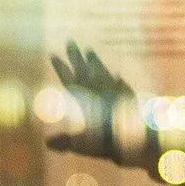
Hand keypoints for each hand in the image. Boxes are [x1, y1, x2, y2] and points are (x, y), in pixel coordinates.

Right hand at [48, 40, 134, 157]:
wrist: (137, 135)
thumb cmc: (106, 140)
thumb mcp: (81, 144)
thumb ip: (65, 142)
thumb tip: (47, 142)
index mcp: (83, 99)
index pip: (68, 80)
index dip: (60, 68)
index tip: (53, 54)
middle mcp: (97, 90)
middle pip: (84, 70)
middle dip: (75, 56)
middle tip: (70, 42)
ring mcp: (114, 90)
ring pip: (101, 72)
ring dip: (94, 62)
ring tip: (89, 51)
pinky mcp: (128, 95)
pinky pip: (120, 83)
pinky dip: (117, 78)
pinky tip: (118, 75)